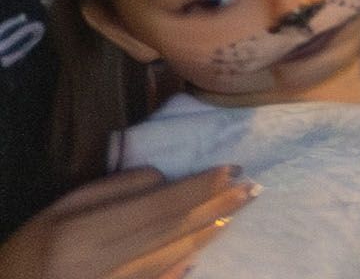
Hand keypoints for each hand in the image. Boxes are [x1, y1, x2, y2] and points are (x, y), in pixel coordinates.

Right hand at [0, 170, 252, 278]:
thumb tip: (164, 181)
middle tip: (251, 189)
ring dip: (204, 234)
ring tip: (234, 212)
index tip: (231, 169)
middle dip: (213, 208)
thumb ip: (113, 190)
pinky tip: (199, 253)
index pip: (156, 206)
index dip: (197, 188)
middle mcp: (100, 264)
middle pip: (169, 231)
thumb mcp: (60, 208)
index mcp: (83, 233)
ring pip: (167, 258)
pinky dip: (177, 268)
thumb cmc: (30, 248)